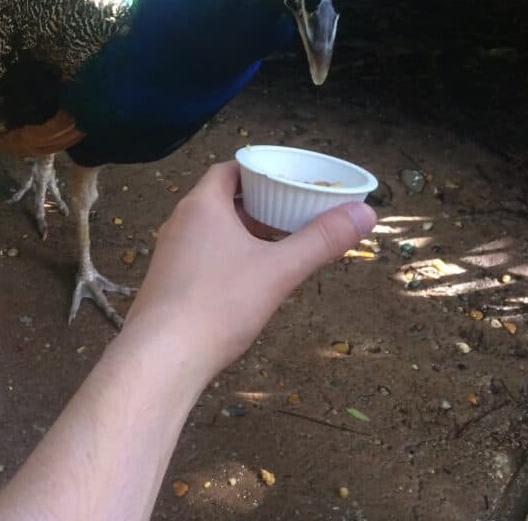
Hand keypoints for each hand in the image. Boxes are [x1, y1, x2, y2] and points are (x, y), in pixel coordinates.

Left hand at [121, 161, 375, 385]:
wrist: (162, 356)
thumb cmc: (218, 304)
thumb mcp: (278, 270)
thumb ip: (320, 240)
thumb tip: (366, 213)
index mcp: (202, 206)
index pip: (228, 171)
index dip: (257, 171)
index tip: (286, 180)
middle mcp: (179, 222)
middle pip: (220, 200)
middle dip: (256, 204)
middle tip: (291, 213)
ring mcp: (169, 253)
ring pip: (210, 230)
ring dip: (241, 232)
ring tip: (276, 244)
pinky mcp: (165, 282)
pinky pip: (199, 256)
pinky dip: (225, 256)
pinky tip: (247, 280)